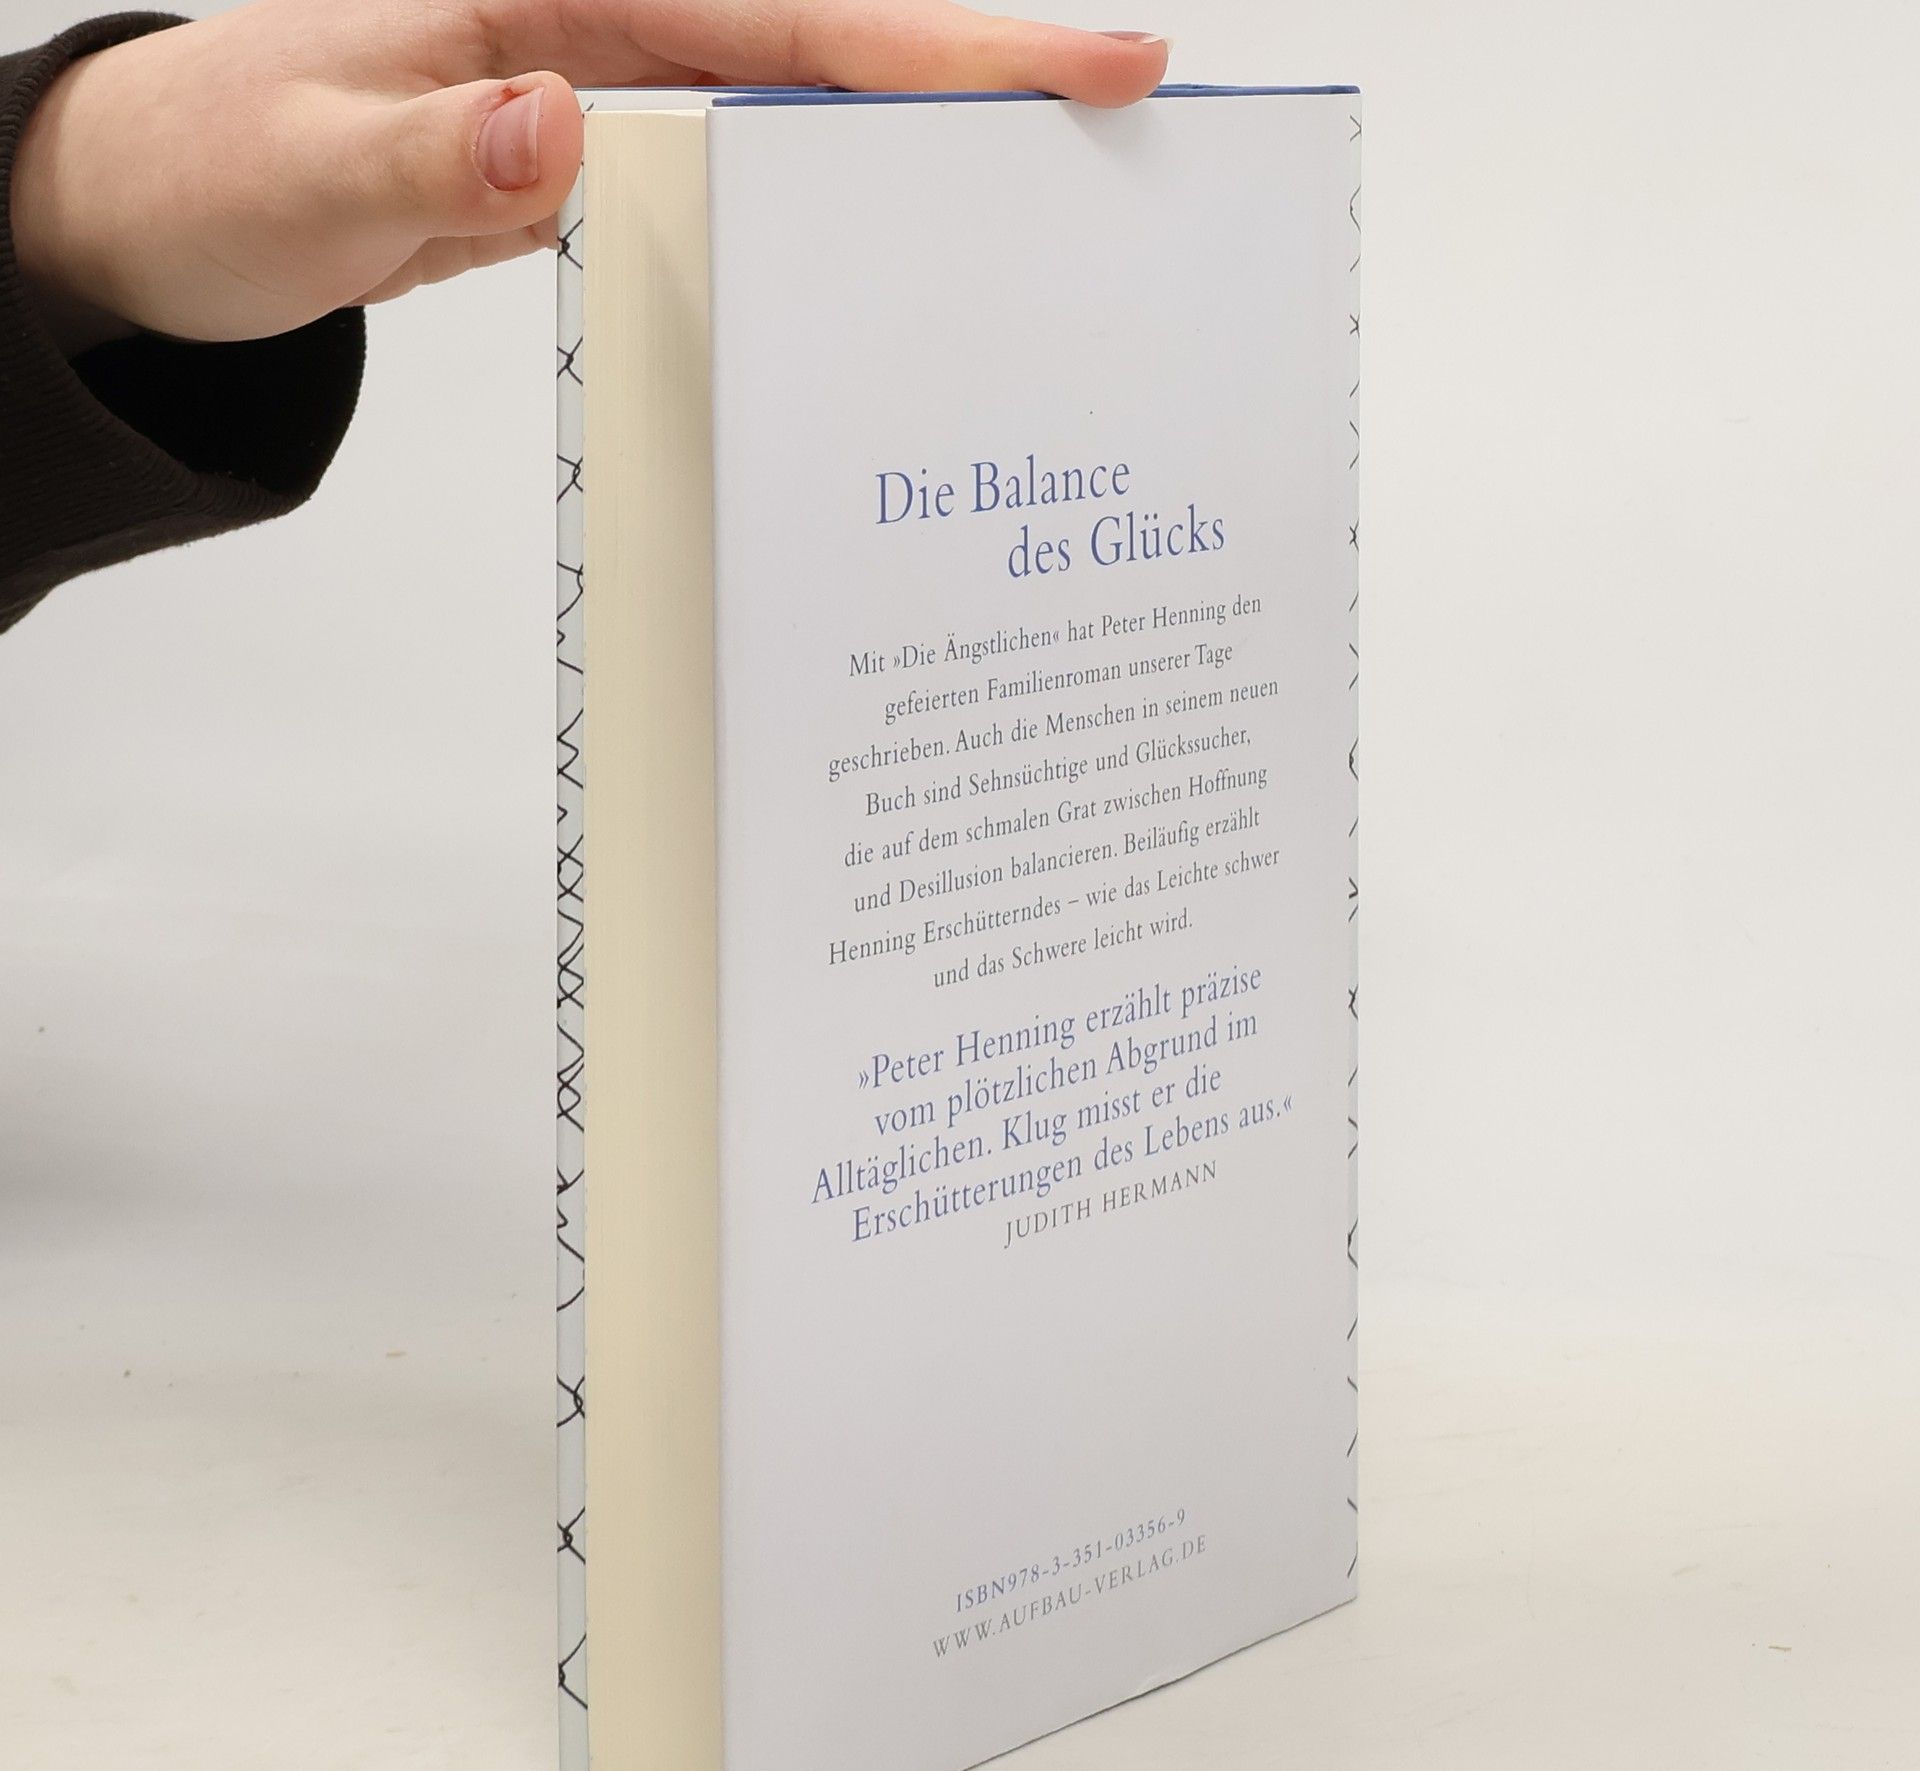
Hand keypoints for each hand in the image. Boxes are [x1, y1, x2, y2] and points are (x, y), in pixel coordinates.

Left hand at [11, 1, 1166, 348]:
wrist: (155, 209)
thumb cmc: (212, 168)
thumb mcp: (302, 171)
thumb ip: (428, 160)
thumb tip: (564, 127)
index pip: (787, 13)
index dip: (941, 41)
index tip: (1091, 59)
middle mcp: (595, 27)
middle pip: (828, 47)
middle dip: (976, 84)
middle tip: (1122, 130)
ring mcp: (604, 95)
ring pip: (797, 115)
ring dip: (910, 156)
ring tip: (1033, 219)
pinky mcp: (593, 168)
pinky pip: (737, 180)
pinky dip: (817, 215)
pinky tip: (875, 267)